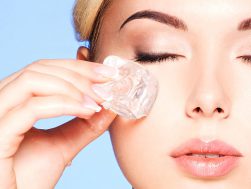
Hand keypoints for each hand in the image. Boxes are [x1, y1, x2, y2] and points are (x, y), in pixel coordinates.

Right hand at [0, 59, 116, 188]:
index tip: (107, 74)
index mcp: (14, 101)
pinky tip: (88, 111)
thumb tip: (110, 106)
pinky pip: (31, 107)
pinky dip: (64, 104)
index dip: (78, 67)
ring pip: (33, 79)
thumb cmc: (29, 179)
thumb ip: (84, 125)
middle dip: (79, 74)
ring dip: (73, 87)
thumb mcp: (63, 145)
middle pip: (40, 68)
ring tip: (98, 102)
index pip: (45, 69)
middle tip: (107, 84)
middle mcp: (0, 101)